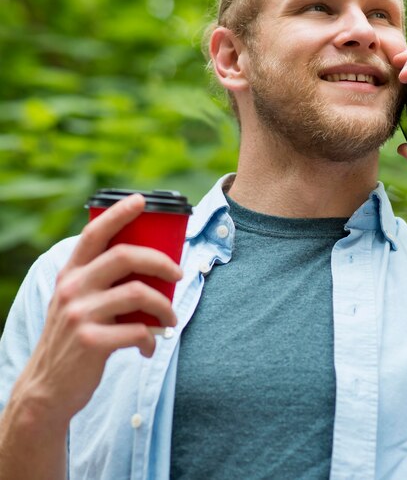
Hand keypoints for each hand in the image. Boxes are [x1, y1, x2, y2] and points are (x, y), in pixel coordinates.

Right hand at [12, 194, 181, 426]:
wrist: (46, 389)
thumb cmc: (74, 338)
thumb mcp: (77, 303)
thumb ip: (102, 282)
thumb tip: (154, 267)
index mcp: (71, 274)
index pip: (94, 233)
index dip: (118, 213)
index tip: (141, 200)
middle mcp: (72, 288)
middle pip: (125, 255)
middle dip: (161, 261)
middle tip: (178, 274)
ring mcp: (79, 314)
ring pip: (139, 292)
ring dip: (165, 306)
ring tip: (171, 319)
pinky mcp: (91, 342)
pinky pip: (138, 330)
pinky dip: (151, 338)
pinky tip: (149, 346)